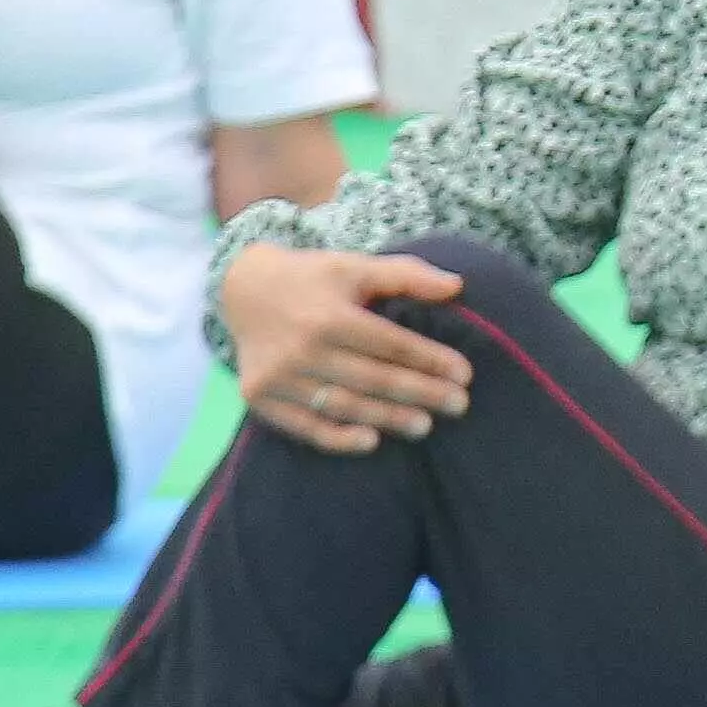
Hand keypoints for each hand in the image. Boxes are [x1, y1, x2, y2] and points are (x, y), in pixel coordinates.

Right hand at [224, 245, 474, 449]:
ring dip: (387, 418)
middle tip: (459, 406)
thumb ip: (406, 275)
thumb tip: (457, 286)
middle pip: (372, 378)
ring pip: (344, 405)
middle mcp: (302, 347)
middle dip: (420, 393)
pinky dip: (338, 437)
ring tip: (425, 426)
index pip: (390, 343)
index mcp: (329, 313)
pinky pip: (304, 426)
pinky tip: (371, 440)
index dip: (430, 360)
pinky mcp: (260, 398)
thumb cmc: (312, 278)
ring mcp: (279, 376)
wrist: (242, 288)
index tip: (464, 375)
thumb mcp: (355, 266)